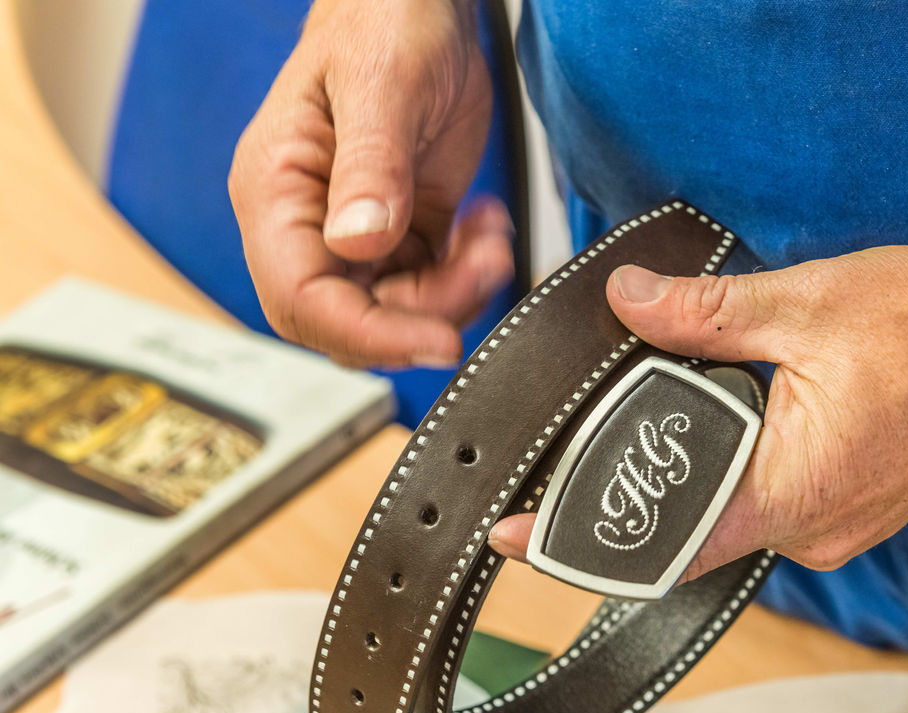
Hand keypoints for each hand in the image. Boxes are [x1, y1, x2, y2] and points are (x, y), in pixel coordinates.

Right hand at [229, 0, 511, 368]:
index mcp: (276, 192)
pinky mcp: (403, 231)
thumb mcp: (380, 83)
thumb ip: (370, 165)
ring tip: (488, 235)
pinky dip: (468, 273)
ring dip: (456, 291)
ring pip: (399, 311)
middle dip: (422, 316)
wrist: (420, 3)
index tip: (436, 340)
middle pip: (351, 321)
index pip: (301, 298)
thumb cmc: (380, 19)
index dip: (367, 335)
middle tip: (479, 268)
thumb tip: (360, 241)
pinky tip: (483, 225)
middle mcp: (309, 223)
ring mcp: (357, 232)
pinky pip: (432, 285)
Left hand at [489, 246, 907, 578]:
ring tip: (670, 409)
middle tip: (588, 433)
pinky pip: (764, 503)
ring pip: (724, 513)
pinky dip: (730, 467)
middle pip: (682, 528)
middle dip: (628, 484)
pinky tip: (730, 417)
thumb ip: (704, 315)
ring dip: (687, 468)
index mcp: (792, 492)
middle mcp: (810, 531)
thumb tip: (628, 303)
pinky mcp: (845, 510)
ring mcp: (832, 528)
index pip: (658, 538)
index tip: (515, 531)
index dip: (578, 538)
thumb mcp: (808, 304)